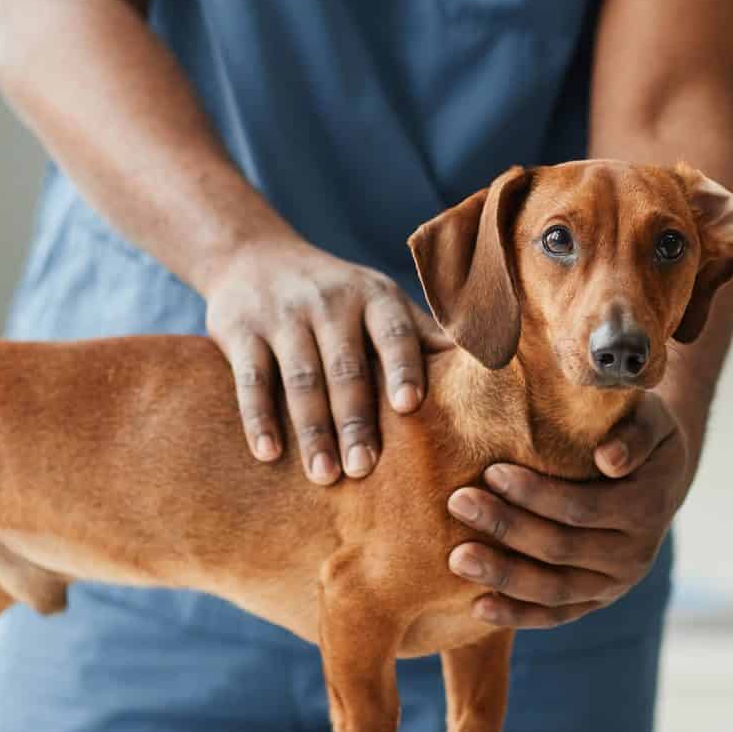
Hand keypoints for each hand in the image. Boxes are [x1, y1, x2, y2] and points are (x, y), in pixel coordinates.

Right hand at [201, 233, 442, 482]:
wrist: (253, 255)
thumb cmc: (337, 294)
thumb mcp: (381, 301)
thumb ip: (424, 335)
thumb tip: (492, 365)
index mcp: (374, 297)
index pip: (393, 333)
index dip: (402, 368)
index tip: (410, 407)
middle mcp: (330, 302)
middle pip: (345, 367)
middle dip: (355, 419)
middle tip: (364, 469)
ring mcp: (282, 316)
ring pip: (299, 379)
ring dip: (312, 429)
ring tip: (324, 476)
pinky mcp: (239, 330)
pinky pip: (251, 380)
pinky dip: (258, 418)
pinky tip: (268, 454)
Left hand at [444, 393, 696, 627]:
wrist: (660, 475)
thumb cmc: (641, 432)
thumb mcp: (650, 419)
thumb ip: (637, 431)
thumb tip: (610, 458)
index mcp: (647, 508)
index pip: (583, 507)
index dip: (536, 494)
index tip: (492, 472)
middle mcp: (635, 555)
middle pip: (561, 548)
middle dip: (507, 527)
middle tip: (458, 502)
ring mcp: (615, 584)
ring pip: (554, 589)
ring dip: (502, 575)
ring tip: (457, 558)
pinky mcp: (597, 600)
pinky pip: (555, 615)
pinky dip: (517, 615)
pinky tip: (477, 607)